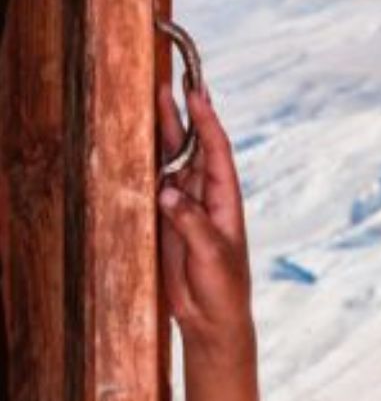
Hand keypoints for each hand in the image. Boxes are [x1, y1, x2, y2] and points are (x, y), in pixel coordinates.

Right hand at [157, 80, 255, 359]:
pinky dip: (145, 165)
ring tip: (152, 101)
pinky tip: (135, 143)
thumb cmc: (223, 287)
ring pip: (172, 162)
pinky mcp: (167, 220)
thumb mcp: (212, 254)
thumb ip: (190, 222)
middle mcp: (206, 196)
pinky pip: (154, 185)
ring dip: (163, 134)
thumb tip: (166, 191)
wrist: (212, 317)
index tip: (197, 92)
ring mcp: (185, 206)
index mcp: (225, 200)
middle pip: (192, 148)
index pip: (216, 151)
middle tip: (169, 83)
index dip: (207, 121)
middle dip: (182, 116)